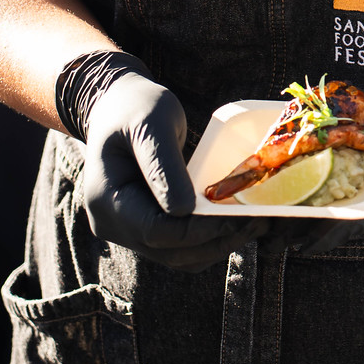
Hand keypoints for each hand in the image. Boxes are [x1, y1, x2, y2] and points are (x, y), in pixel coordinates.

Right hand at [81, 73, 240, 270]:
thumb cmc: (135, 107)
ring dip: (217, 245)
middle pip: (170, 251)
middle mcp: (113, 224)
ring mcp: (128, 231)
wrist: (119, 107)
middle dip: (216, 240)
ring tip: (253, 224)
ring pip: (178, 257)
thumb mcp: (151, 123)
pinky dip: (209, 240)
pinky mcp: (146, 229)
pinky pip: (180, 247)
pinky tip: (235, 222)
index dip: (199, 230)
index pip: (156, 231)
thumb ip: (162, 164)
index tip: (236, 217)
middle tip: (257, 222)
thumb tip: (183, 211)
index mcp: (106, 200)